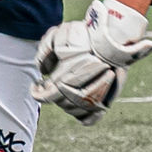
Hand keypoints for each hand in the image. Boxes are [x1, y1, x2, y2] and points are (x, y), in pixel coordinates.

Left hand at [31, 0, 151, 123]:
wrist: (116, 34)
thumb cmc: (87, 33)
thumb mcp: (60, 34)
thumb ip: (46, 50)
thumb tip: (43, 72)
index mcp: (67, 80)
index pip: (48, 97)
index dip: (38, 93)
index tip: (36, 85)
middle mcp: (82, 92)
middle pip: (62, 103)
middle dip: (54, 95)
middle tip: (50, 85)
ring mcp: (96, 98)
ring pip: (75, 110)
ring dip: (66, 103)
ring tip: (64, 92)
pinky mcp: (107, 100)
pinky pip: (92, 118)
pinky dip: (84, 118)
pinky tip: (78, 112)